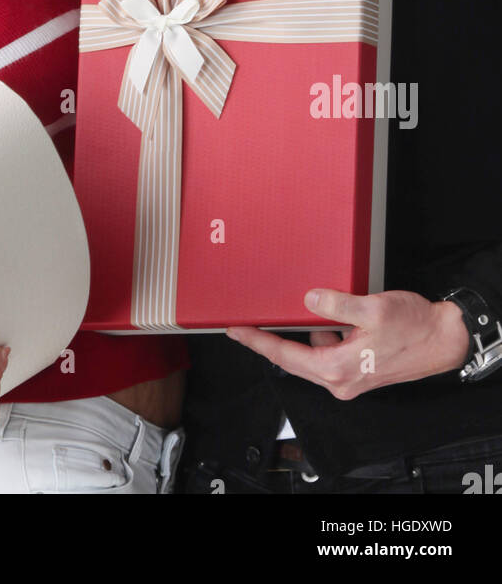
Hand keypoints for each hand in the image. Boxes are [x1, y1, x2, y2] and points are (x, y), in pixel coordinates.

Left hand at [225, 287, 470, 399]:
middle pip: (294, 359)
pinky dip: (326, 335)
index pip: (285, 356)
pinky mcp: (360, 370)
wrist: (444, 340)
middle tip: (247, 324)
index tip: (236, 332)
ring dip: (306, 335)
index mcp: (337, 368)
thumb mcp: (372, 309)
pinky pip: (331, 352)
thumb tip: (309, 300)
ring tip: (298, 312)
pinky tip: (331, 316)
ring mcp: (350, 377)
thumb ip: (336, 304)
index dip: (257, 342)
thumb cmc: (414, 328)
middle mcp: (340, 380)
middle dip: (272, 340)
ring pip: (314, 354)